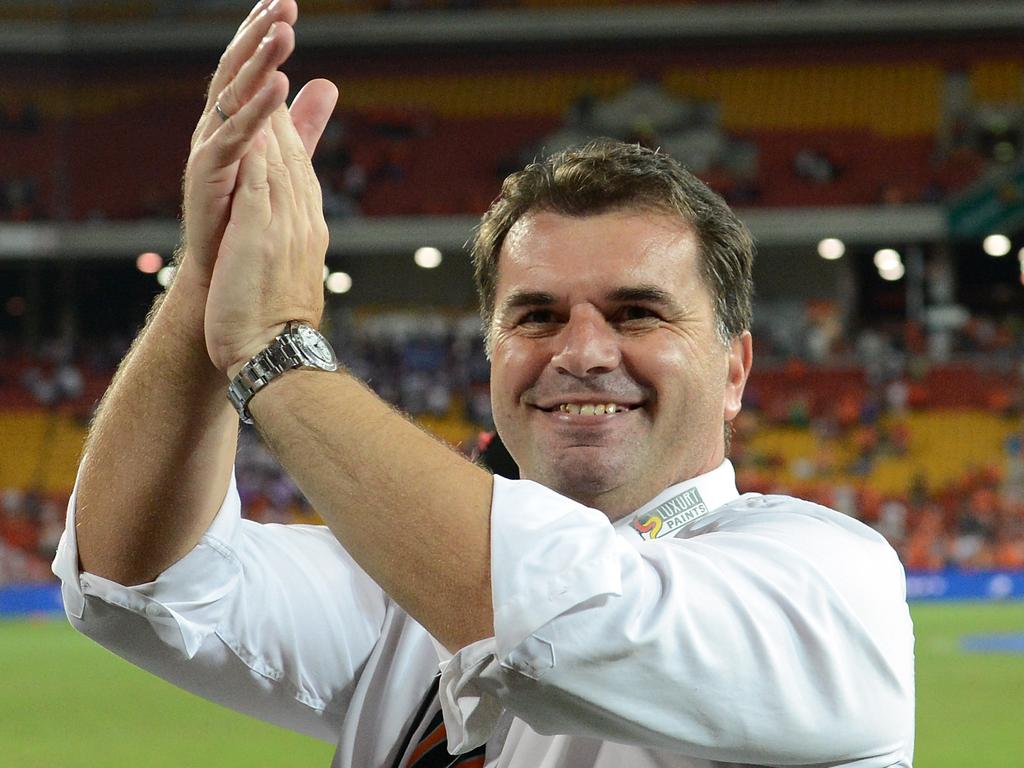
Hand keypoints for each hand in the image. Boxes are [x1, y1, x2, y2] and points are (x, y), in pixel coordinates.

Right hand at [178, 0, 333, 290]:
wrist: (226, 277)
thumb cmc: (248, 219)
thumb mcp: (284, 159)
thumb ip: (303, 122)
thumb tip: (327, 83)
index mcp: (233, 123)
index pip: (247, 69)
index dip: (262, 35)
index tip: (284, 2)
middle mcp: (216, 130)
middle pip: (236, 72)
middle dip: (258, 36)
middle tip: (284, 4)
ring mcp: (209, 151)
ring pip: (232, 96)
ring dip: (260, 63)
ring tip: (284, 34)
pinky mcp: (208, 176)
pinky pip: (235, 136)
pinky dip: (257, 110)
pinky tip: (279, 85)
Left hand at [204, 94, 336, 379]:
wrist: (274, 355)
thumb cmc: (276, 328)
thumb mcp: (290, 282)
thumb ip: (291, 251)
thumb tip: (290, 246)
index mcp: (310, 234)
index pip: (303, 177)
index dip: (294, 142)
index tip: (283, 114)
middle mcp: (303, 224)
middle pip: (295, 161)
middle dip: (285, 119)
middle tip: (274, 78)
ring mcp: (283, 227)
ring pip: (279, 163)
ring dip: (272, 122)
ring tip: (261, 86)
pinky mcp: (257, 233)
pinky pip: (257, 180)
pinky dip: (255, 150)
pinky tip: (249, 124)